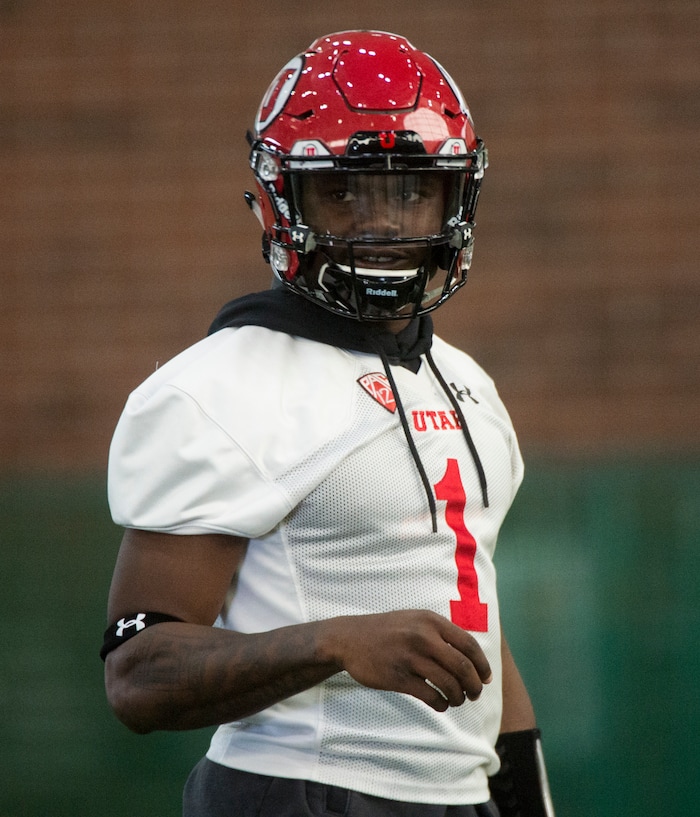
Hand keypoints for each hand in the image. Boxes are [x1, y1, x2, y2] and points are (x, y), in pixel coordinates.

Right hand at [319, 609, 491, 711]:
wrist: (349, 638)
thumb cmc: (387, 631)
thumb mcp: (415, 620)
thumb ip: (440, 633)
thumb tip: (471, 658)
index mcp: (431, 621)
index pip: (469, 645)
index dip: (483, 666)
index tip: (486, 679)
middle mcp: (423, 637)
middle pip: (464, 667)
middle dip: (475, 686)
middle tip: (474, 694)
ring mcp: (410, 658)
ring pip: (450, 684)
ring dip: (459, 697)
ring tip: (456, 700)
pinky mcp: (398, 677)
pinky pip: (431, 696)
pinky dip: (441, 704)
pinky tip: (440, 705)